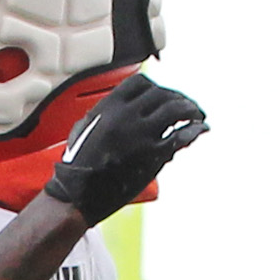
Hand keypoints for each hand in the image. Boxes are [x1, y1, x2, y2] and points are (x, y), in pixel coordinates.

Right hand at [44, 73, 208, 225]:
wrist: (77, 194)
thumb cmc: (77, 166)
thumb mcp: (85, 129)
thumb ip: (105, 115)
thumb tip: (124, 112)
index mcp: (110, 106)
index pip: (142, 84)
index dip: (157, 88)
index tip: (164, 95)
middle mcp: (128, 115)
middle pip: (163, 95)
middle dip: (178, 98)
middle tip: (187, 107)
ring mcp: (141, 134)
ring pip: (176, 110)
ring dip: (191, 110)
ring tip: (198, 115)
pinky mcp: (152, 155)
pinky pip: (179, 136)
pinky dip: (193, 130)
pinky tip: (201, 129)